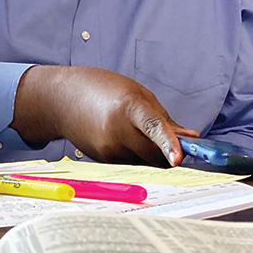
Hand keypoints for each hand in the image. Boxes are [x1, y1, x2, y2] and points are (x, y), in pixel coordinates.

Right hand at [11, 66, 196, 166]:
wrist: (62, 99)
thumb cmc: (103, 89)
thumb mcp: (137, 94)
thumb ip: (163, 117)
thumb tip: (190, 137)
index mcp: (128, 106)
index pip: (153, 127)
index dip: (169, 143)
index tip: (180, 158)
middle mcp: (116, 130)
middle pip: (153, 153)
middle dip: (167, 153)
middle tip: (175, 146)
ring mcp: (107, 148)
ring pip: (143, 161)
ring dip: (149, 153)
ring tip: (134, 130)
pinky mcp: (102, 159)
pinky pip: (130, 163)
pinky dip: (135, 155)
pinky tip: (121, 137)